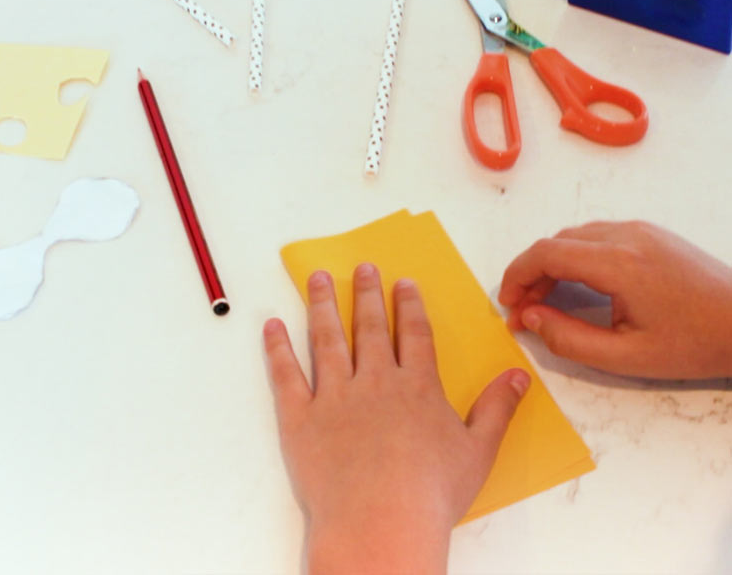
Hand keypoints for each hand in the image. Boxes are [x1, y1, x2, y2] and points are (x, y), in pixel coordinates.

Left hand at [264, 263, 528, 574]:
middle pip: (370, 328)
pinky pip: (286, 375)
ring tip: (318, 278)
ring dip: (322, 305)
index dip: (409, 305)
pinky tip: (272, 325)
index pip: (414, 334)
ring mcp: (335, 396)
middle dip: (366, 294)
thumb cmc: (431, 493)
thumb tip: (519, 375)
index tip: (403, 282)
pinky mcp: (302, 418)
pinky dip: (277, 349)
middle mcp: (374, 381)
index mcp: (415, 387)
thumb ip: (497, 408)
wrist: (380, 524)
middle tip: (363, 267)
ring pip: (327, 339)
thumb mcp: (478, 451)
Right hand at [499, 221, 731, 378]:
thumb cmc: (695, 343)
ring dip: (551, 264)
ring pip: (574, 237)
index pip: (546, 253)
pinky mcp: (650, 233)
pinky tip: (575, 285)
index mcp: (619, 263)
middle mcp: (626, 236)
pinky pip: (597, 237)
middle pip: (556, 242)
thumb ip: (569, 339)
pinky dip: (574, 257)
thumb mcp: (627, 357)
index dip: (516, 275)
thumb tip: (530, 318)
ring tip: (544, 301)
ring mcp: (640, 230)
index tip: (507, 304)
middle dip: (530, 273)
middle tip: (522, 310)